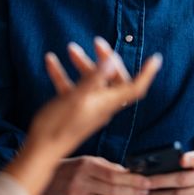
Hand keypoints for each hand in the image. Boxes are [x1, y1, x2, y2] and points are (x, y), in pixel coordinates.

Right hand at [31, 37, 161, 148]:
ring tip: (70, 48)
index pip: (135, 87)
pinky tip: (50, 62)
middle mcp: (101, 105)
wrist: (38, 152)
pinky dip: (64, 75)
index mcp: (107, 103)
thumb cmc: (58, 126)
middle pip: (113, 79)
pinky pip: (72, 88)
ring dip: (82, 64)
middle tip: (97, 42)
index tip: (155, 59)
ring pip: (91, 81)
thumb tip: (112, 60)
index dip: (147, 73)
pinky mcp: (73, 109)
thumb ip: (94, 78)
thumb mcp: (76, 98)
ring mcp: (87, 107)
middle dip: (106, 59)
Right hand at [42, 156, 149, 194]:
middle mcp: (79, 184)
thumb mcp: (91, 161)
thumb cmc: (75, 169)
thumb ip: (111, 167)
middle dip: (132, 192)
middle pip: (112, 192)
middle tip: (145, 191)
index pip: (113, 176)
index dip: (133, 181)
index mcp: (85, 167)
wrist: (50, 181)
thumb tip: (132, 173)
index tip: (146, 182)